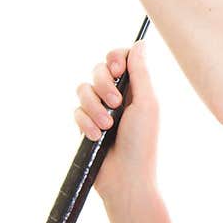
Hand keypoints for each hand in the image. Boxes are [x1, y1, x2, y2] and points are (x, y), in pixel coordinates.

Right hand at [74, 41, 159, 202]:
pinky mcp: (86, 125)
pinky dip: (85, 123)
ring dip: (94, 107)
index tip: (117, 70)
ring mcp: (100, 110)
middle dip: (103, 86)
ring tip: (106, 127)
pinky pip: (76, 111)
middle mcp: (118, 96)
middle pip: (98, 70)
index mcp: (137, 89)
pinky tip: (96, 137)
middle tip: (116, 105)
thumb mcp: (146, 104)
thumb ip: (141, 73)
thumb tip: (140, 43)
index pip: (120, 59)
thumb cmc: (142, 143)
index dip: (114, 59)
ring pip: (83, 89)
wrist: (125, 179)